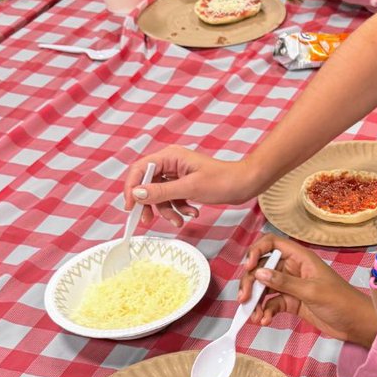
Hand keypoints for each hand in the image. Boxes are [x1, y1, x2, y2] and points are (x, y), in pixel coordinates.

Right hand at [124, 146, 258, 227]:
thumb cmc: (223, 181)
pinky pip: (173, 198)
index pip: (140, 169)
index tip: (131, 207)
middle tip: (149, 220)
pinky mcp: (186, 185)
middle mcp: (171, 163)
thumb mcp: (189, 188)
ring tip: (180, 220)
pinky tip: (192, 213)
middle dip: (150, 204)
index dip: (132, 188)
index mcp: (170, 156)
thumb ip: (161, 192)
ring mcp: (178, 174)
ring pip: (161, 195)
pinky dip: (179, 208)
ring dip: (168, 210)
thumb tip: (136, 194)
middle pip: (148, 184)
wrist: (246, 184)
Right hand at [239, 233, 376, 346]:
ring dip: (256, 301)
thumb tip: (259, 273)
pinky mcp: (291, 302)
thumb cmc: (341, 301)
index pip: (271, 244)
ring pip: (264, 288)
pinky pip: (271, 303)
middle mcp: (293, 269)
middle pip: (262, 268)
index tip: (248, 267)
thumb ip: (284, 282)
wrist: (355, 323)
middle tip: (244, 299)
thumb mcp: (312, 291)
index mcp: (300, 257)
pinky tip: (264, 321)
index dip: (256, 251)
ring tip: (254, 316)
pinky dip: (265, 311)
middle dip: (250, 283)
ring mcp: (291, 286)